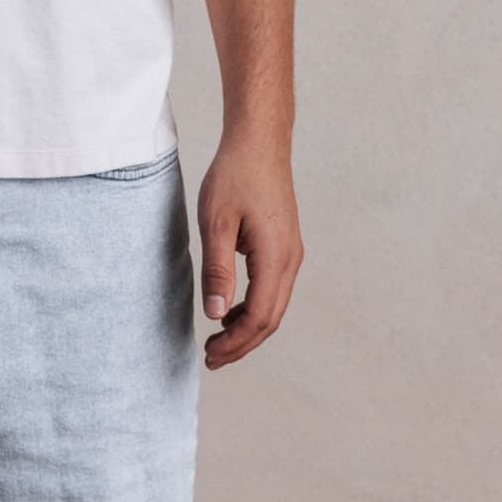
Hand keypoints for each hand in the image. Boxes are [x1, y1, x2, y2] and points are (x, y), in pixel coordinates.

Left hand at [198, 136, 302, 369]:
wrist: (259, 143)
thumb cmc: (235, 177)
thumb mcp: (216, 223)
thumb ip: (217, 270)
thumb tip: (216, 314)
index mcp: (275, 257)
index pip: (259, 317)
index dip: (236, 343)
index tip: (210, 355)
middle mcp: (291, 260)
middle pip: (271, 319)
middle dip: (242, 344)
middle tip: (211, 358)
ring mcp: (291, 253)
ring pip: (274, 306)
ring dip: (248, 328)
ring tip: (217, 340)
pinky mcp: (284, 246)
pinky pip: (273, 289)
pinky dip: (253, 308)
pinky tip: (230, 310)